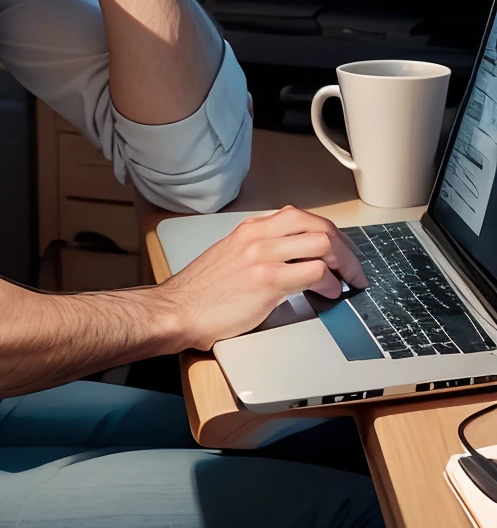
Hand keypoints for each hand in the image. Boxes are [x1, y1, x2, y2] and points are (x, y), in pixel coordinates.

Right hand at [158, 206, 366, 353]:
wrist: (176, 310)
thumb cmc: (200, 293)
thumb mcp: (230, 256)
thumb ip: (258, 251)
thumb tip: (291, 261)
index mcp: (250, 229)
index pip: (301, 217)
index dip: (328, 233)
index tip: (338, 251)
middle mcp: (258, 236)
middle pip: (319, 225)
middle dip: (344, 247)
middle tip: (351, 267)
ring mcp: (263, 256)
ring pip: (322, 243)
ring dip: (344, 263)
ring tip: (346, 280)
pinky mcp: (267, 281)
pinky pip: (314, 273)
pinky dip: (329, 284)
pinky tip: (328, 294)